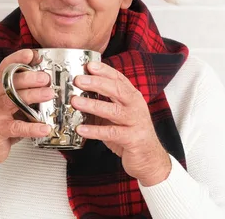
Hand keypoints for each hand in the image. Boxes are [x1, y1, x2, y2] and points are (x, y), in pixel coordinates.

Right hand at [0, 49, 52, 164]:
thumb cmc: (2, 120)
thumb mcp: (12, 101)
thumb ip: (25, 89)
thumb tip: (47, 77)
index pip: (5, 68)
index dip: (17, 59)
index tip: (32, 54)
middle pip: (9, 82)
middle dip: (29, 77)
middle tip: (46, 77)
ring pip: (12, 101)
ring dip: (32, 96)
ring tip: (49, 94)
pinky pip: (16, 127)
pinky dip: (31, 127)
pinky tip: (44, 127)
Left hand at [72, 62, 171, 185]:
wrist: (150, 159)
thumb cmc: (131, 134)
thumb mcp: (119, 114)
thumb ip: (105, 102)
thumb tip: (80, 93)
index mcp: (132, 97)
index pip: (118, 79)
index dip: (104, 71)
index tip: (89, 65)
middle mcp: (136, 107)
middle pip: (116, 90)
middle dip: (96, 83)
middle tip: (78, 80)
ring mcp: (135, 122)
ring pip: (113, 110)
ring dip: (92, 105)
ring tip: (75, 101)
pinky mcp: (132, 139)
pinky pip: (111, 133)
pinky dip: (95, 130)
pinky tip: (81, 129)